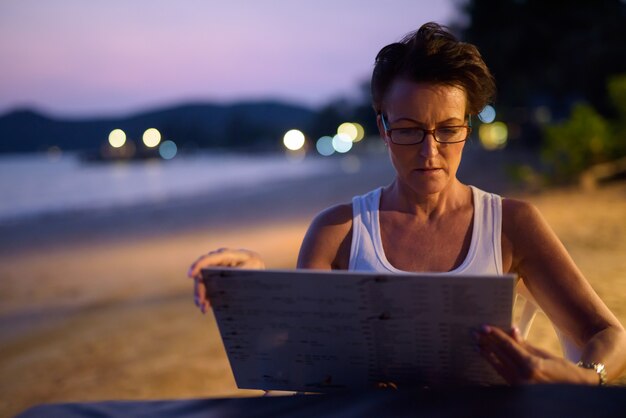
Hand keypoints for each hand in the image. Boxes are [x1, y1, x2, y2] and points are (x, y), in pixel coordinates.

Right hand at [187, 248, 264, 313]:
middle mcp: (218, 260)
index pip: (209, 259)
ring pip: (202, 281)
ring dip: (201, 295)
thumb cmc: (256, 268)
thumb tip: (223, 282)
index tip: (190, 275)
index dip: (198, 266)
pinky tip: (205, 307)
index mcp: (228, 255)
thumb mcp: (251, 270)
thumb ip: (237, 273)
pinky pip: (207, 287)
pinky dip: (206, 297)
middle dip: (200, 288)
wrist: (259, 272)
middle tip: (200, 302)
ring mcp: (216, 268)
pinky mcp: (216, 278)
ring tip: (203, 308)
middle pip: (203, 273)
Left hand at [475, 325, 597, 384]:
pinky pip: (504, 376)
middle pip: (501, 356)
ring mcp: (520, 387)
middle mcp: (524, 378)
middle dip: (487, 343)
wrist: (577, 390)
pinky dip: (496, 365)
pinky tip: (489, 358)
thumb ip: (525, 345)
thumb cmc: (564, 370)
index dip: (495, 335)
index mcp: (532, 366)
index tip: (484, 327)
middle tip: (475, 333)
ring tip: (478, 344)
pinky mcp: (519, 391)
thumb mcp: (546, 355)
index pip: (508, 347)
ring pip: (499, 367)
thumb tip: (511, 330)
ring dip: (488, 355)